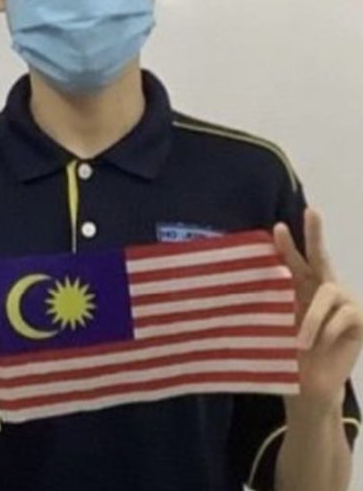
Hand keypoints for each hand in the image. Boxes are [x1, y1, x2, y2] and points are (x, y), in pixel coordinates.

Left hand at [275, 209, 362, 410]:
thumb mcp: (275, 326)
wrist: (308, 386)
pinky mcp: (359, 318)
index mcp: (299, 288)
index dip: (286, 245)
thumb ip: (271, 303)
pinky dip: (328, 330)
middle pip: (320, 256)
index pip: (292, 262)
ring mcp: (344, 302)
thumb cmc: (286, 353)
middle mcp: (322, 288)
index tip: (276, 227)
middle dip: (315, 233)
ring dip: (312, 318)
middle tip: (311, 211)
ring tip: (299, 342)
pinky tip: (320, 344)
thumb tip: (244, 281)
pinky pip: (343, 315)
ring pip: (328, 292)